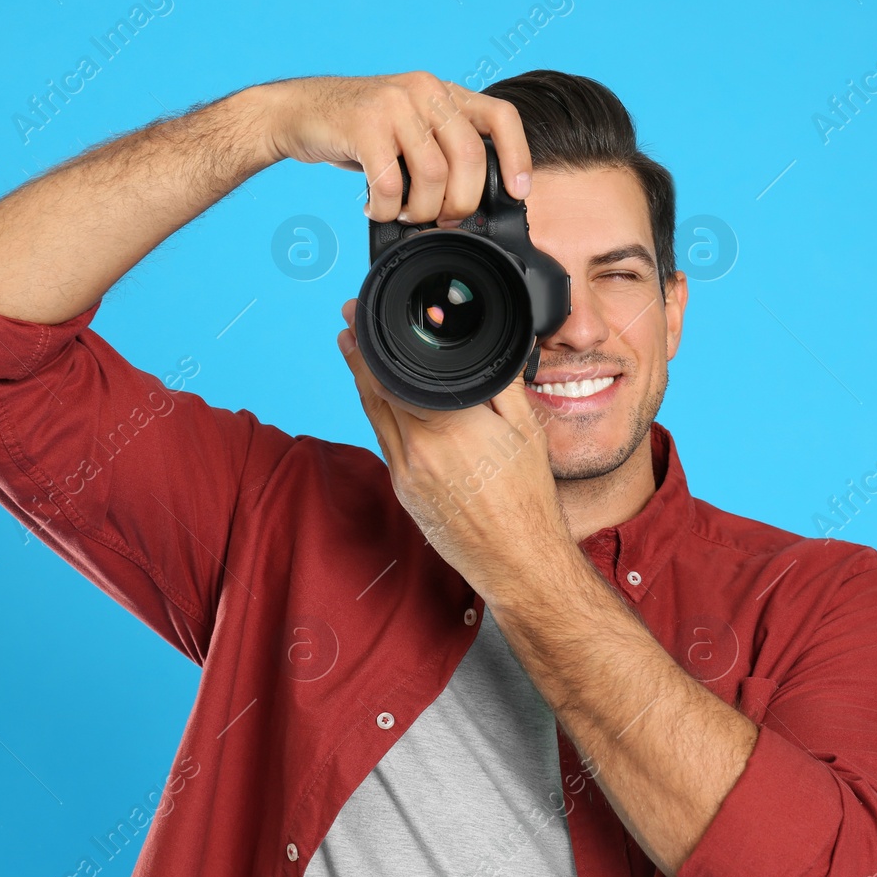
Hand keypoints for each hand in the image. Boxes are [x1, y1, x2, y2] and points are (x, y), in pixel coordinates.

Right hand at [254, 72, 532, 224]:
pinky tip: (375, 208)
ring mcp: (394, 104)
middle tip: (440, 219)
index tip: (518, 192)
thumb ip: (440, 151)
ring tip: (402, 213)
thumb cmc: (358, 131)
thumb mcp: (408, 131)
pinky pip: (390, 184)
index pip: (501, 116)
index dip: (517, 157)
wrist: (297, 112)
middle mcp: (424, 90)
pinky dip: (385, 208)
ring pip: (433, 175)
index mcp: (443, 93)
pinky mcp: (364, 124)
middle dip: (460, 203)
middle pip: (469, 157)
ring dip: (420, 210)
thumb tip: (470, 204)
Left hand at [335, 298, 574, 601]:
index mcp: (447, 425)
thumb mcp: (525, 429)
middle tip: (348, 322)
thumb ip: (501, 383)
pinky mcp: (404, 492)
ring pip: (374, 416)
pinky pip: (385, 442)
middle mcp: (416, 449)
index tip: (359, 315)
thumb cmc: (528, 499)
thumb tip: (489, 348)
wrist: (518, 560)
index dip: (371, 342)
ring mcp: (405, 474)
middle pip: (374, 391)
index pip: (394, 373)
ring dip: (360, 381)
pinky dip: (378, 414)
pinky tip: (380, 399)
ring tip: (352, 350)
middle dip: (359, 354)